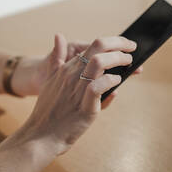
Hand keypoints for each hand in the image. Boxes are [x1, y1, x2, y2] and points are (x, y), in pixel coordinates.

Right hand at [12, 34, 142, 103]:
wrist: (40, 136)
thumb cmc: (47, 111)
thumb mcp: (49, 80)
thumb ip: (57, 59)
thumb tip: (59, 35)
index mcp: (66, 68)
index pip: (93, 46)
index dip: (111, 43)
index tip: (124, 45)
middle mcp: (72, 75)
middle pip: (98, 47)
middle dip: (119, 43)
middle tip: (131, 47)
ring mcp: (77, 90)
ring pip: (99, 62)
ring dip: (118, 59)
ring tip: (128, 62)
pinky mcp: (84, 107)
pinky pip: (98, 86)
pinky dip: (110, 81)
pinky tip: (117, 82)